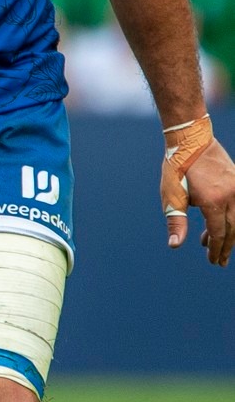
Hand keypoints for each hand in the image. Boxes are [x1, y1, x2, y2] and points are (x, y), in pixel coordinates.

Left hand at [163, 136, 234, 265]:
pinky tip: (223, 225)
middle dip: (225, 247)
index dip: (216, 249)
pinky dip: (232, 219)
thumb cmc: (178, 168)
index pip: (218, 233)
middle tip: (219, 262)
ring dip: (229, 235)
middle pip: (232, 230)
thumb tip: (175, 245)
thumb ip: (176, 221)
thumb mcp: (172, 195)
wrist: (192, 139)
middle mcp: (230, 195)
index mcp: (213, 201)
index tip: (213, 261)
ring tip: (216, 246)